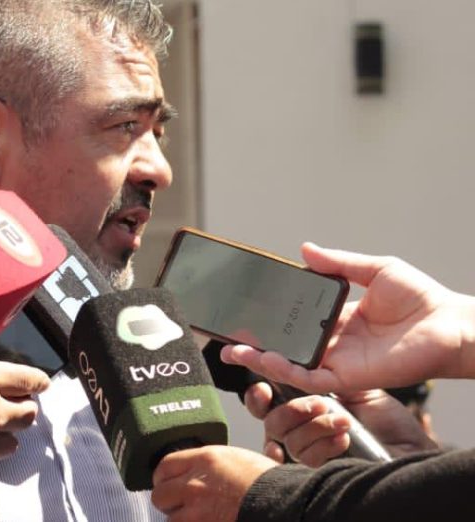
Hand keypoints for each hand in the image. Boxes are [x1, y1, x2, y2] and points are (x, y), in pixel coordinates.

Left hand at [152, 446, 276, 521]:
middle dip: (169, 502)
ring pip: (171, 519)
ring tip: (196, 519)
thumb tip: (213, 467)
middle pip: (160, 494)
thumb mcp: (241, 460)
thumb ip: (218, 464)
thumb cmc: (271, 484)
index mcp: (205, 460)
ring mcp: (197, 511)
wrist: (285, 505)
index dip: (164, 477)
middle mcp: (195, 484)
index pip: (165, 466)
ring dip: (181, 520)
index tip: (168, 483)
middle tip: (180, 506)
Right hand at [221, 242, 474, 392]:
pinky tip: (268, 359)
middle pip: (284, 347)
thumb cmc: (421, 298)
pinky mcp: (348, 377)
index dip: (268, 320)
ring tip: (234, 351)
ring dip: (260, 359)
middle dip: (252, 345)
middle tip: (225, 339)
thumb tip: (304, 248)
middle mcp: (332, 343)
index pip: (293, 322)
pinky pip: (310, 378)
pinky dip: (287, 371)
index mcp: (335, 319)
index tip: (243, 311)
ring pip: (290, 366)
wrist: (450, 324)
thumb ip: (338, 264)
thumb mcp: (374, 269)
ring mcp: (338, 361)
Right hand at [244, 383, 436, 466]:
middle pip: (270, 422)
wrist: (409, 447)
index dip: (257, 396)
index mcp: (301, 404)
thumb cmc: (384, 418)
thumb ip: (320, 373)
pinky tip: (343, 439)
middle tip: (317, 403)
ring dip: (315, 427)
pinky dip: (323, 445)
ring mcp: (308, 449)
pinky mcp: (320, 468)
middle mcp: (299, 428)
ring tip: (344, 420)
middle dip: (290, 411)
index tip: (264, 388)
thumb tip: (293, 359)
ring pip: (288, 439)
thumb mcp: (352, 385)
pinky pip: (305, 458)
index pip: (266, 402)